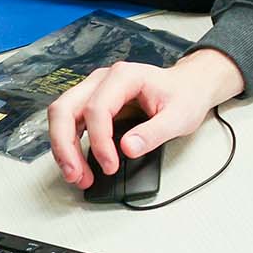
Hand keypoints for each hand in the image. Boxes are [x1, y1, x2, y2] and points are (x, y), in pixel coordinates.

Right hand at [46, 50, 241, 189]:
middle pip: (65, 109)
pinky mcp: (93, 103)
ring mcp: (95, 90)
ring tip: (77, 175)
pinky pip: (70, 122)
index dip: (99, 142)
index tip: (110, 166)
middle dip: (65, 146)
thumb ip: (153, 133)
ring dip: (63, 148)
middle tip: (77, 174)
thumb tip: (128, 148)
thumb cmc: (185, 96)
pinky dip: (69, 144)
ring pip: (62, 116)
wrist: (190, 87)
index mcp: (124, 76)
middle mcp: (103, 80)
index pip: (96, 109)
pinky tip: (77, 163)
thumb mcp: (178, 117)